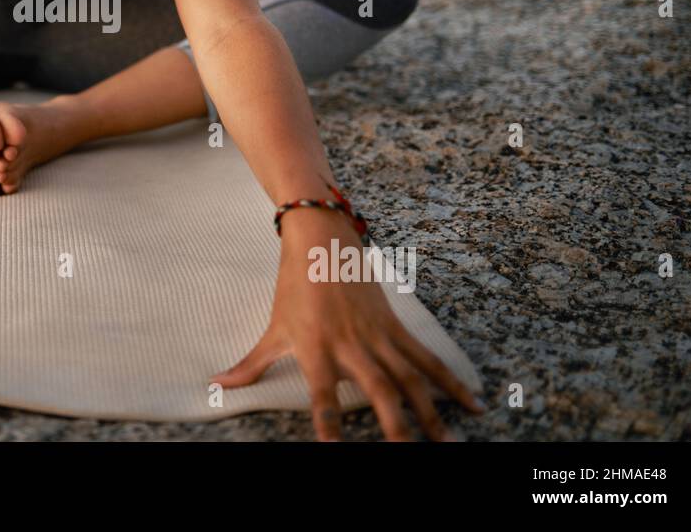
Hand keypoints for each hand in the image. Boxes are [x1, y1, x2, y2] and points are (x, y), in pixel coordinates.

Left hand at [212, 206, 483, 440]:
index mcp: (316, 348)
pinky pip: (426, 357)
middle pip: (379, 389)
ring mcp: (378, 334)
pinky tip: (472, 401)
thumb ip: (251, 364)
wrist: (321, 238)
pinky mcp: (396, 325)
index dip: (328, 423)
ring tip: (450, 441)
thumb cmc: (294, 285)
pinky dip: (450, 380)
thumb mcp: (273, 327)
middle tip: (410, 453)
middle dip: (396, 425)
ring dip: (432, 411)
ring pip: (411, 377)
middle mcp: (350, 344)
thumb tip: (218, 383)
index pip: (322, 395)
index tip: (335, 449)